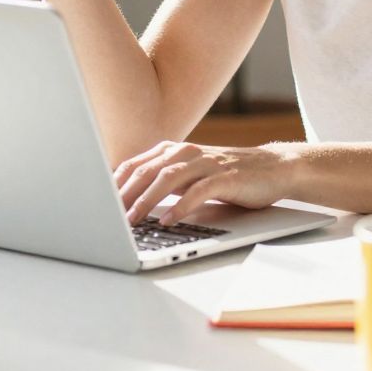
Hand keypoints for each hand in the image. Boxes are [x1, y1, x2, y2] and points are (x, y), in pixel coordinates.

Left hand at [114, 139, 304, 226]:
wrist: (274, 168)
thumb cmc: (229, 176)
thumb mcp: (192, 176)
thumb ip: (164, 182)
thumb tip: (128, 201)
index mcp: (175, 150)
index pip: (135, 165)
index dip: (114, 185)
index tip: (97, 204)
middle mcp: (188, 152)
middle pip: (147, 170)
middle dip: (124, 194)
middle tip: (107, 215)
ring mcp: (207, 163)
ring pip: (169, 177)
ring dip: (147, 200)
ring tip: (133, 220)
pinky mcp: (227, 177)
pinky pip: (199, 191)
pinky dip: (181, 206)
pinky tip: (169, 220)